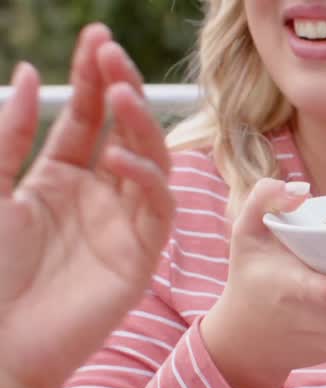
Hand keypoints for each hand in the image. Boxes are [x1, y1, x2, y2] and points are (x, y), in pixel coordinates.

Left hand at [0, 24, 174, 387]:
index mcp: (58, 181)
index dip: (92, 79)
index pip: (87, 119)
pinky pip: (158, 209)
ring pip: (149, 162)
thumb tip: (27, 76)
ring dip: (140, 125)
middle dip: (121, 90)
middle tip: (111, 54)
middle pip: (123, 132)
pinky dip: (147, 179)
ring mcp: (123, 225)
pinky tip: (121, 159)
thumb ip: (10, 135)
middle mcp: (97, 198)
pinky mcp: (141, 257)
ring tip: (121, 93)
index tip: (96, 39)